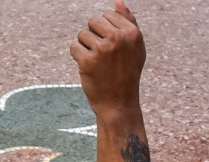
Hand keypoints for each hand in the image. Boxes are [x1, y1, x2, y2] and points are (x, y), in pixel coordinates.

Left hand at [69, 1, 144, 116]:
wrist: (119, 105)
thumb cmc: (127, 74)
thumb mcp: (135, 48)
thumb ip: (128, 23)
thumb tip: (118, 1)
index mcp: (132, 33)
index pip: (108, 15)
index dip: (105, 31)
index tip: (112, 48)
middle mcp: (118, 39)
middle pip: (93, 21)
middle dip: (93, 36)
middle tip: (103, 56)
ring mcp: (103, 50)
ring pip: (82, 34)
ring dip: (85, 47)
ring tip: (96, 63)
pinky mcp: (88, 61)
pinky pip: (74, 47)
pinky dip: (77, 57)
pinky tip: (87, 68)